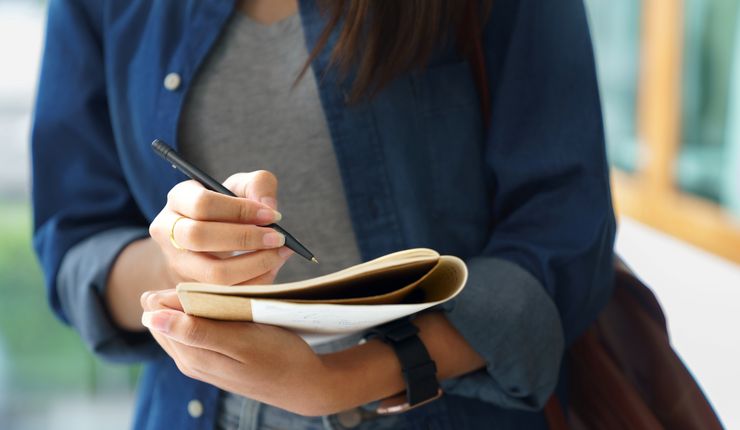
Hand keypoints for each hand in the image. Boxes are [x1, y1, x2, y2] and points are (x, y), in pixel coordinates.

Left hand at [140, 289, 335, 415]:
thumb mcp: (241, 341)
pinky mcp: (212, 361)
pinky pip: (194, 331)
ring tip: (221, 293)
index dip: (173, 289)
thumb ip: (195, 331)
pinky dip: (202, 315)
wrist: (303, 384)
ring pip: (179, 324)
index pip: (160, 313)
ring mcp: (199, 363)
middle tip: (215, 282)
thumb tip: (150, 317)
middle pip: (165, 318)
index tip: (202, 276)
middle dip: (179, 296)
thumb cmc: (279, 357)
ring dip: (192, 304)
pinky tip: (223, 307)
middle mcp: (188, 361)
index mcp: (191, 355)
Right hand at [148, 171, 293, 285]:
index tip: (272, 216)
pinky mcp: (192, 290)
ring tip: (280, 254)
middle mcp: (168, 231)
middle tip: (279, 238)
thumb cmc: (228, 208)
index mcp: (178, 198)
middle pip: (199, 237)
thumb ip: (258, 185)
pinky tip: (271, 269)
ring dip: (254, 265)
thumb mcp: (241, 187)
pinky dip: (254, 283)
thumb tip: (269, 208)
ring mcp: (177, 264)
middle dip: (244, 239)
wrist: (211, 238)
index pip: (203, 204)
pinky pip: (226, 293)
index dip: (240, 210)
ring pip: (212, 274)